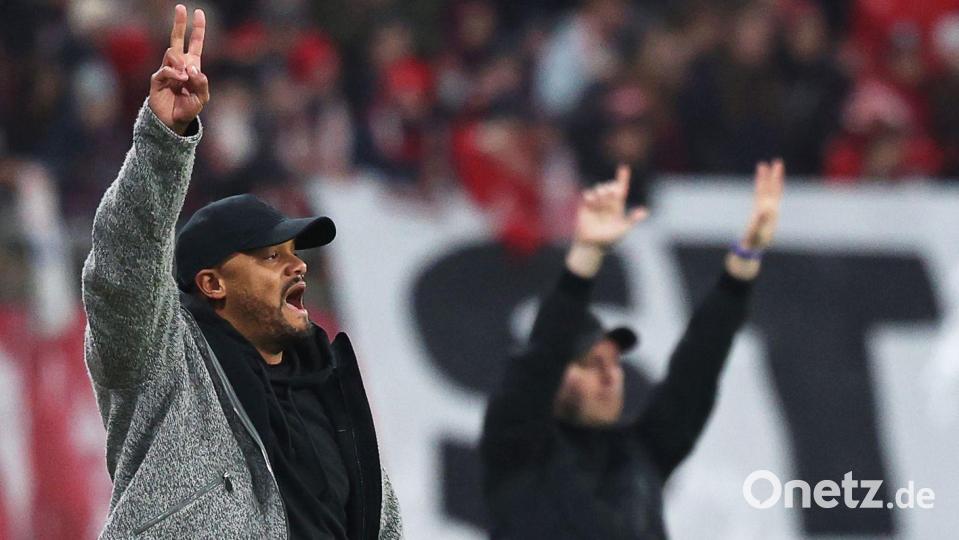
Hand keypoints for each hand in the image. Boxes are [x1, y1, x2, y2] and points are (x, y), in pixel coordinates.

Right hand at [148, 5, 208, 134]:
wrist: (174, 122)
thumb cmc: (188, 108)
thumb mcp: (202, 96)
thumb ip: (201, 82)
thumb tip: (191, 68)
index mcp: (191, 66)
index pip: (195, 44)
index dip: (198, 29)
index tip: (199, 13)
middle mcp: (178, 65)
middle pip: (176, 39)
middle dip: (179, 23)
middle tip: (181, 7)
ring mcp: (167, 70)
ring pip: (172, 53)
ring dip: (182, 62)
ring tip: (185, 78)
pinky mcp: (157, 79)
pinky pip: (166, 70)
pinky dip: (175, 73)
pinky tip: (181, 80)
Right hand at [572, 165, 647, 248]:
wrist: (592, 244)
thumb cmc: (609, 239)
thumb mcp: (622, 229)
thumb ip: (632, 219)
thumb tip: (645, 211)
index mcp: (617, 206)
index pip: (621, 189)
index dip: (623, 178)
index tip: (624, 167)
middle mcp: (607, 203)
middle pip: (610, 187)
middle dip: (610, 187)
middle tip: (611, 192)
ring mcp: (596, 203)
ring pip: (599, 188)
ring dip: (601, 190)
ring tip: (600, 198)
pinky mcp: (586, 206)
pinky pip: (588, 194)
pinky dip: (590, 195)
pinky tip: (591, 200)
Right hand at [740, 159, 784, 249]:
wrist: (752, 247)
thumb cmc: (755, 240)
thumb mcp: (758, 231)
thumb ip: (762, 220)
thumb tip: (764, 209)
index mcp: (771, 210)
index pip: (774, 190)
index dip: (776, 178)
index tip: (777, 166)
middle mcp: (770, 207)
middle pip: (773, 187)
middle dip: (775, 175)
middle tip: (777, 161)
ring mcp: (764, 208)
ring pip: (765, 189)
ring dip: (765, 178)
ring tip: (762, 165)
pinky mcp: (758, 210)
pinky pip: (759, 194)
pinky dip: (759, 186)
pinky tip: (759, 181)